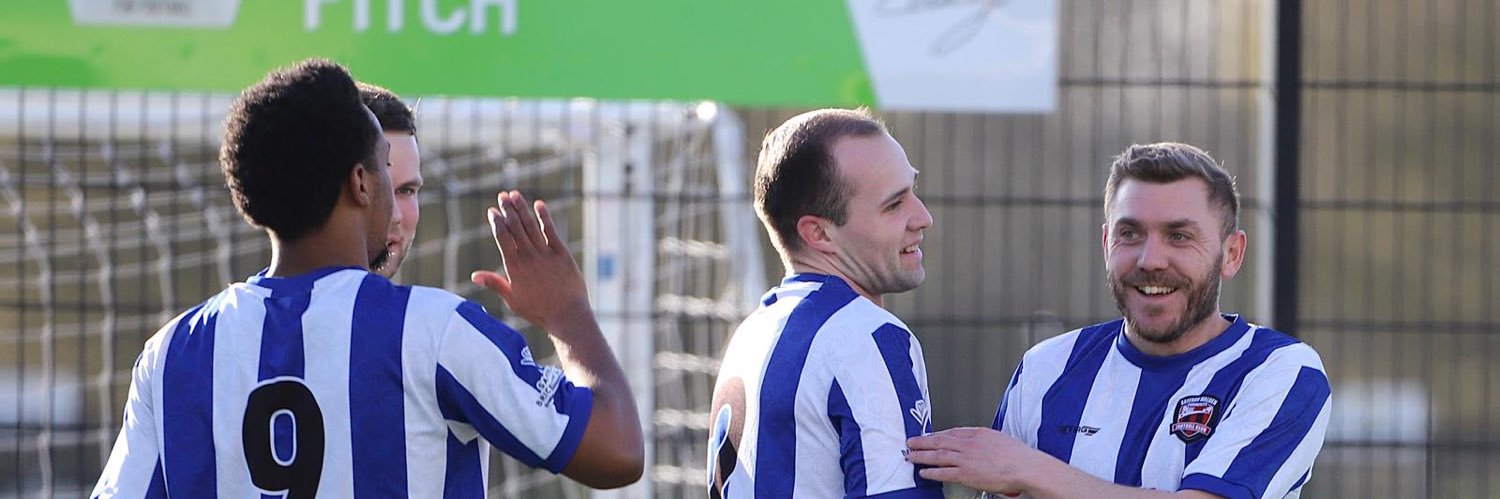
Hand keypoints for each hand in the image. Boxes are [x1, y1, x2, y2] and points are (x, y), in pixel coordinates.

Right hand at [470, 190, 591, 331]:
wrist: (566, 315)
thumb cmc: (538, 310)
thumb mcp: (512, 299)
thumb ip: (494, 284)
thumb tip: (474, 276)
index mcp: (514, 267)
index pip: (502, 238)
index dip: (497, 222)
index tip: (492, 211)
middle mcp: (528, 256)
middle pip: (515, 227)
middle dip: (507, 210)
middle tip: (501, 195)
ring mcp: (545, 253)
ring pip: (530, 226)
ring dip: (522, 208)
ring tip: (514, 195)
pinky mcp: (561, 253)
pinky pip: (551, 231)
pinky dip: (544, 217)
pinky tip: (538, 204)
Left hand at [907, 427, 1031, 495]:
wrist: (1025, 466)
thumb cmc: (1017, 455)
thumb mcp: (998, 438)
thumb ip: (984, 438)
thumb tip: (976, 440)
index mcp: (977, 433)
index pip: (950, 432)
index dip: (936, 434)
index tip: (928, 436)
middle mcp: (968, 444)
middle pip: (939, 440)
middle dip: (922, 441)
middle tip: (910, 442)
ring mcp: (966, 458)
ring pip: (938, 455)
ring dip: (922, 455)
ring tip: (911, 456)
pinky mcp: (966, 473)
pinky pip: (944, 472)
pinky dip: (932, 472)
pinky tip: (924, 472)